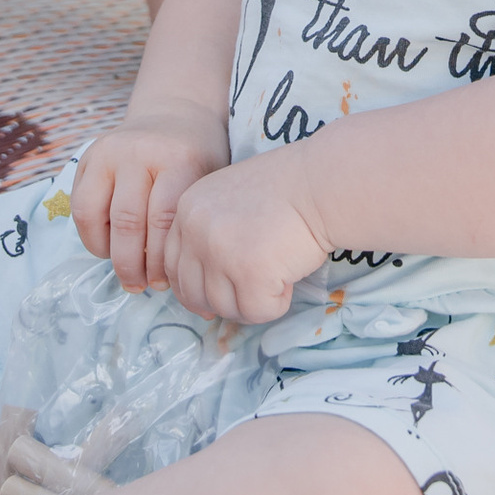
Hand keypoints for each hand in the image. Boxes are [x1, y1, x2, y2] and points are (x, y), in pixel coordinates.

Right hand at [70, 110, 228, 291]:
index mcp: (179, 159)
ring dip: (109, 255)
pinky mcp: (88, 156)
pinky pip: (79, 207)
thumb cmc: (198, 159)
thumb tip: (182, 280)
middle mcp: (140, 152)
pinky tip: (109, 248)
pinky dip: (92, 237)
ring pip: (96, 216)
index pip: (163, 220)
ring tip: (124, 272)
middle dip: (133, 265)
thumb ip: (192, 222)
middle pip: (128, 222)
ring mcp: (109, 151)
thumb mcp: (208, 182)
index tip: (167, 282)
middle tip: (142, 286)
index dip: (162, 260)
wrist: (176, 115)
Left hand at [162, 152, 330, 326]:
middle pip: (193, 294)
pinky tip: (289, 275)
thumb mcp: (229, 199)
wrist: (321, 182)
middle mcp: (196, 230)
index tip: (215, 294)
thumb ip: (210, 235)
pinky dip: (277, 303)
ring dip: (253, 301)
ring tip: (278, 272)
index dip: (194, 287)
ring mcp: (220, 252)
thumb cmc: (287, 188)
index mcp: (187, 209)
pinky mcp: (249, 272)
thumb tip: (203, 297)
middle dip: (224, 300)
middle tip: (253, 288)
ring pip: (224, 308)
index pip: (172, 265)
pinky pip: (257, 312)